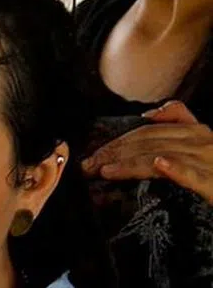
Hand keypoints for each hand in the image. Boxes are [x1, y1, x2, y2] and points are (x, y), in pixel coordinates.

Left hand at [82, 101, 212, 203]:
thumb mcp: (201, 143)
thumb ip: (180, 122)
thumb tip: (151, 114)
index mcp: (196, 131)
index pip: (146, 132)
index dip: (116, 142)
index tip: (92, 157)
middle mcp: (202, 141)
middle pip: (148, 142)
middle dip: (114, 153)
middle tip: (87, 167)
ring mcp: (209, 160)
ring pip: (162, 156)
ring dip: (131, 162)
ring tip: (104, 170)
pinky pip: (195, 174)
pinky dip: (178, 168)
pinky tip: (161, 164)